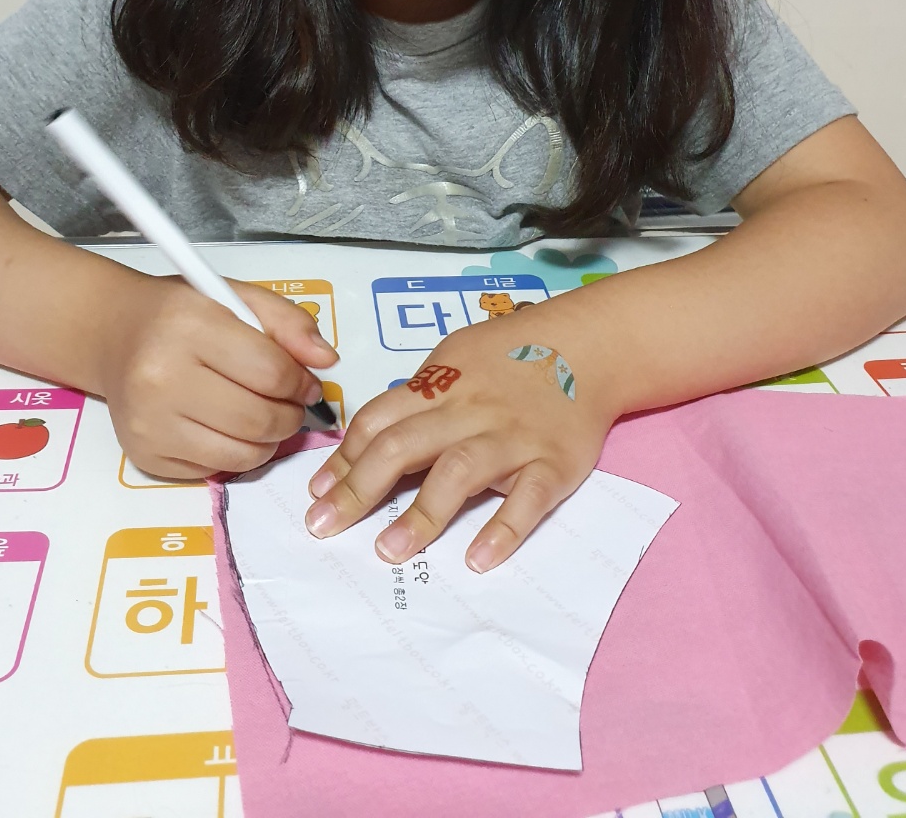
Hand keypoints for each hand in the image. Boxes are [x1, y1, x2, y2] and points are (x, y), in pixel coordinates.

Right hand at [100, 275, 337, 480]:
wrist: (114, 334)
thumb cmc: (179, 313)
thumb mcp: (235, 296)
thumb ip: (288, 322)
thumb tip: (326, 361)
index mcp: (189, 327)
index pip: (272, 373)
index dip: (302, 381)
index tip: (306, 381)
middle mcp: (162, 378)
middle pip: (259, 419)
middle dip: (290, 416)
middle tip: (290, 403)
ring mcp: (150, 423)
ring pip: (242, 455)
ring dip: (268, 440)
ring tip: (263, 415)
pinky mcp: (145, 456)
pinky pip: (214, 471)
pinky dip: (234, 454)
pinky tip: (227, 427)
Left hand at [304, 304, 618, 571]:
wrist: (588, 345)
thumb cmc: (511, 355)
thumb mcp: (454, 357)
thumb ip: (415, 397)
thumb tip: (364, 439)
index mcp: (439, 384)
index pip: (379, 421)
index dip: (344, 459)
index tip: (317, 494)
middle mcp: (469, 410)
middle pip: (404, 446)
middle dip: (359, 489)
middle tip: (324, 528)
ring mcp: (511, 438)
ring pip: (459, 472)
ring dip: (421, 513)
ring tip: (388, 550)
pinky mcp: (553, 463)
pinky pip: (527, 499)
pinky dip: (503, 529)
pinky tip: (477, 559)